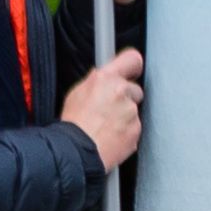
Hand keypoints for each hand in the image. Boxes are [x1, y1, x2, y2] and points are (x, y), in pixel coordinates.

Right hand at [60, 53, 147, 170]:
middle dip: (126, 98)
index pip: (131, 60)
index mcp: (105, 79)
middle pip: (134, 90)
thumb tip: (106, 80)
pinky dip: (125, 131)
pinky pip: (134, 128)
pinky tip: (110, 135)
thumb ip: (98, 83)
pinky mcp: (137, 130)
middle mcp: (121, 92)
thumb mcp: (78, 92)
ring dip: (124, 117)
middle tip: (108, 109)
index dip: (132, 66)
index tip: (132, 71)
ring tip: (105, 125)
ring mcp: (131, 112)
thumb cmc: (73, 123)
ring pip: (133, 111)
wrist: (75, 150)